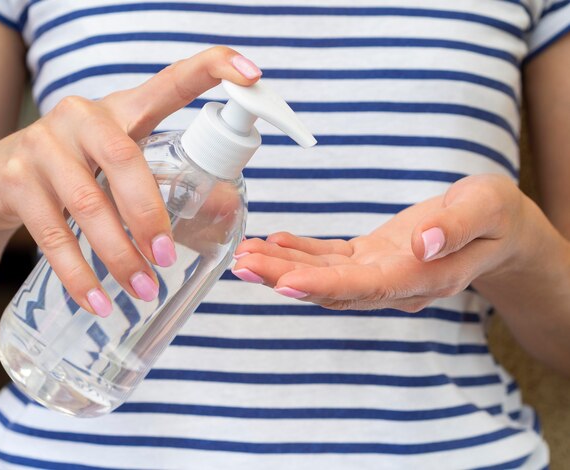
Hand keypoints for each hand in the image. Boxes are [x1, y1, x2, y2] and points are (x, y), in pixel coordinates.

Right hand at [0, 46, 261, 314]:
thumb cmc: (77, 171)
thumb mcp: (119, 166)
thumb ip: (163, 180)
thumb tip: (224, 208)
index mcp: (122, 110)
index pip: (170, 83)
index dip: (211, 70)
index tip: (250, 73)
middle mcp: (81, 117)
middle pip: (125, 159)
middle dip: (150, 214)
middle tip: (169, 259)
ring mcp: (42, 144)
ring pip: (87, 203)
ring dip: (120, 254)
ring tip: (144, 289)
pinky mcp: (13, 179)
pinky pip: (52, 235)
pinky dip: (79, 275)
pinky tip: (98, 302)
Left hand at [233, 174, 527, 310]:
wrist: (496, 230)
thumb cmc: (495, 217)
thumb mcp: (487, 209)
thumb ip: (455, 227)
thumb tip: (421, 243)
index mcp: (423, 277)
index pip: (366, 288)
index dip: (322, 287)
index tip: (281, 283)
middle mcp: (395, 284)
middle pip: (332, 288)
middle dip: (283, 278)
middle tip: (241, 265)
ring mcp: (381, 273)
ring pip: (324, 277)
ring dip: (282, 267)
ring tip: (244, 256)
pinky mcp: (371, 258)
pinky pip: (330, 259)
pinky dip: (300, 252)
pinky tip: (274, 241)